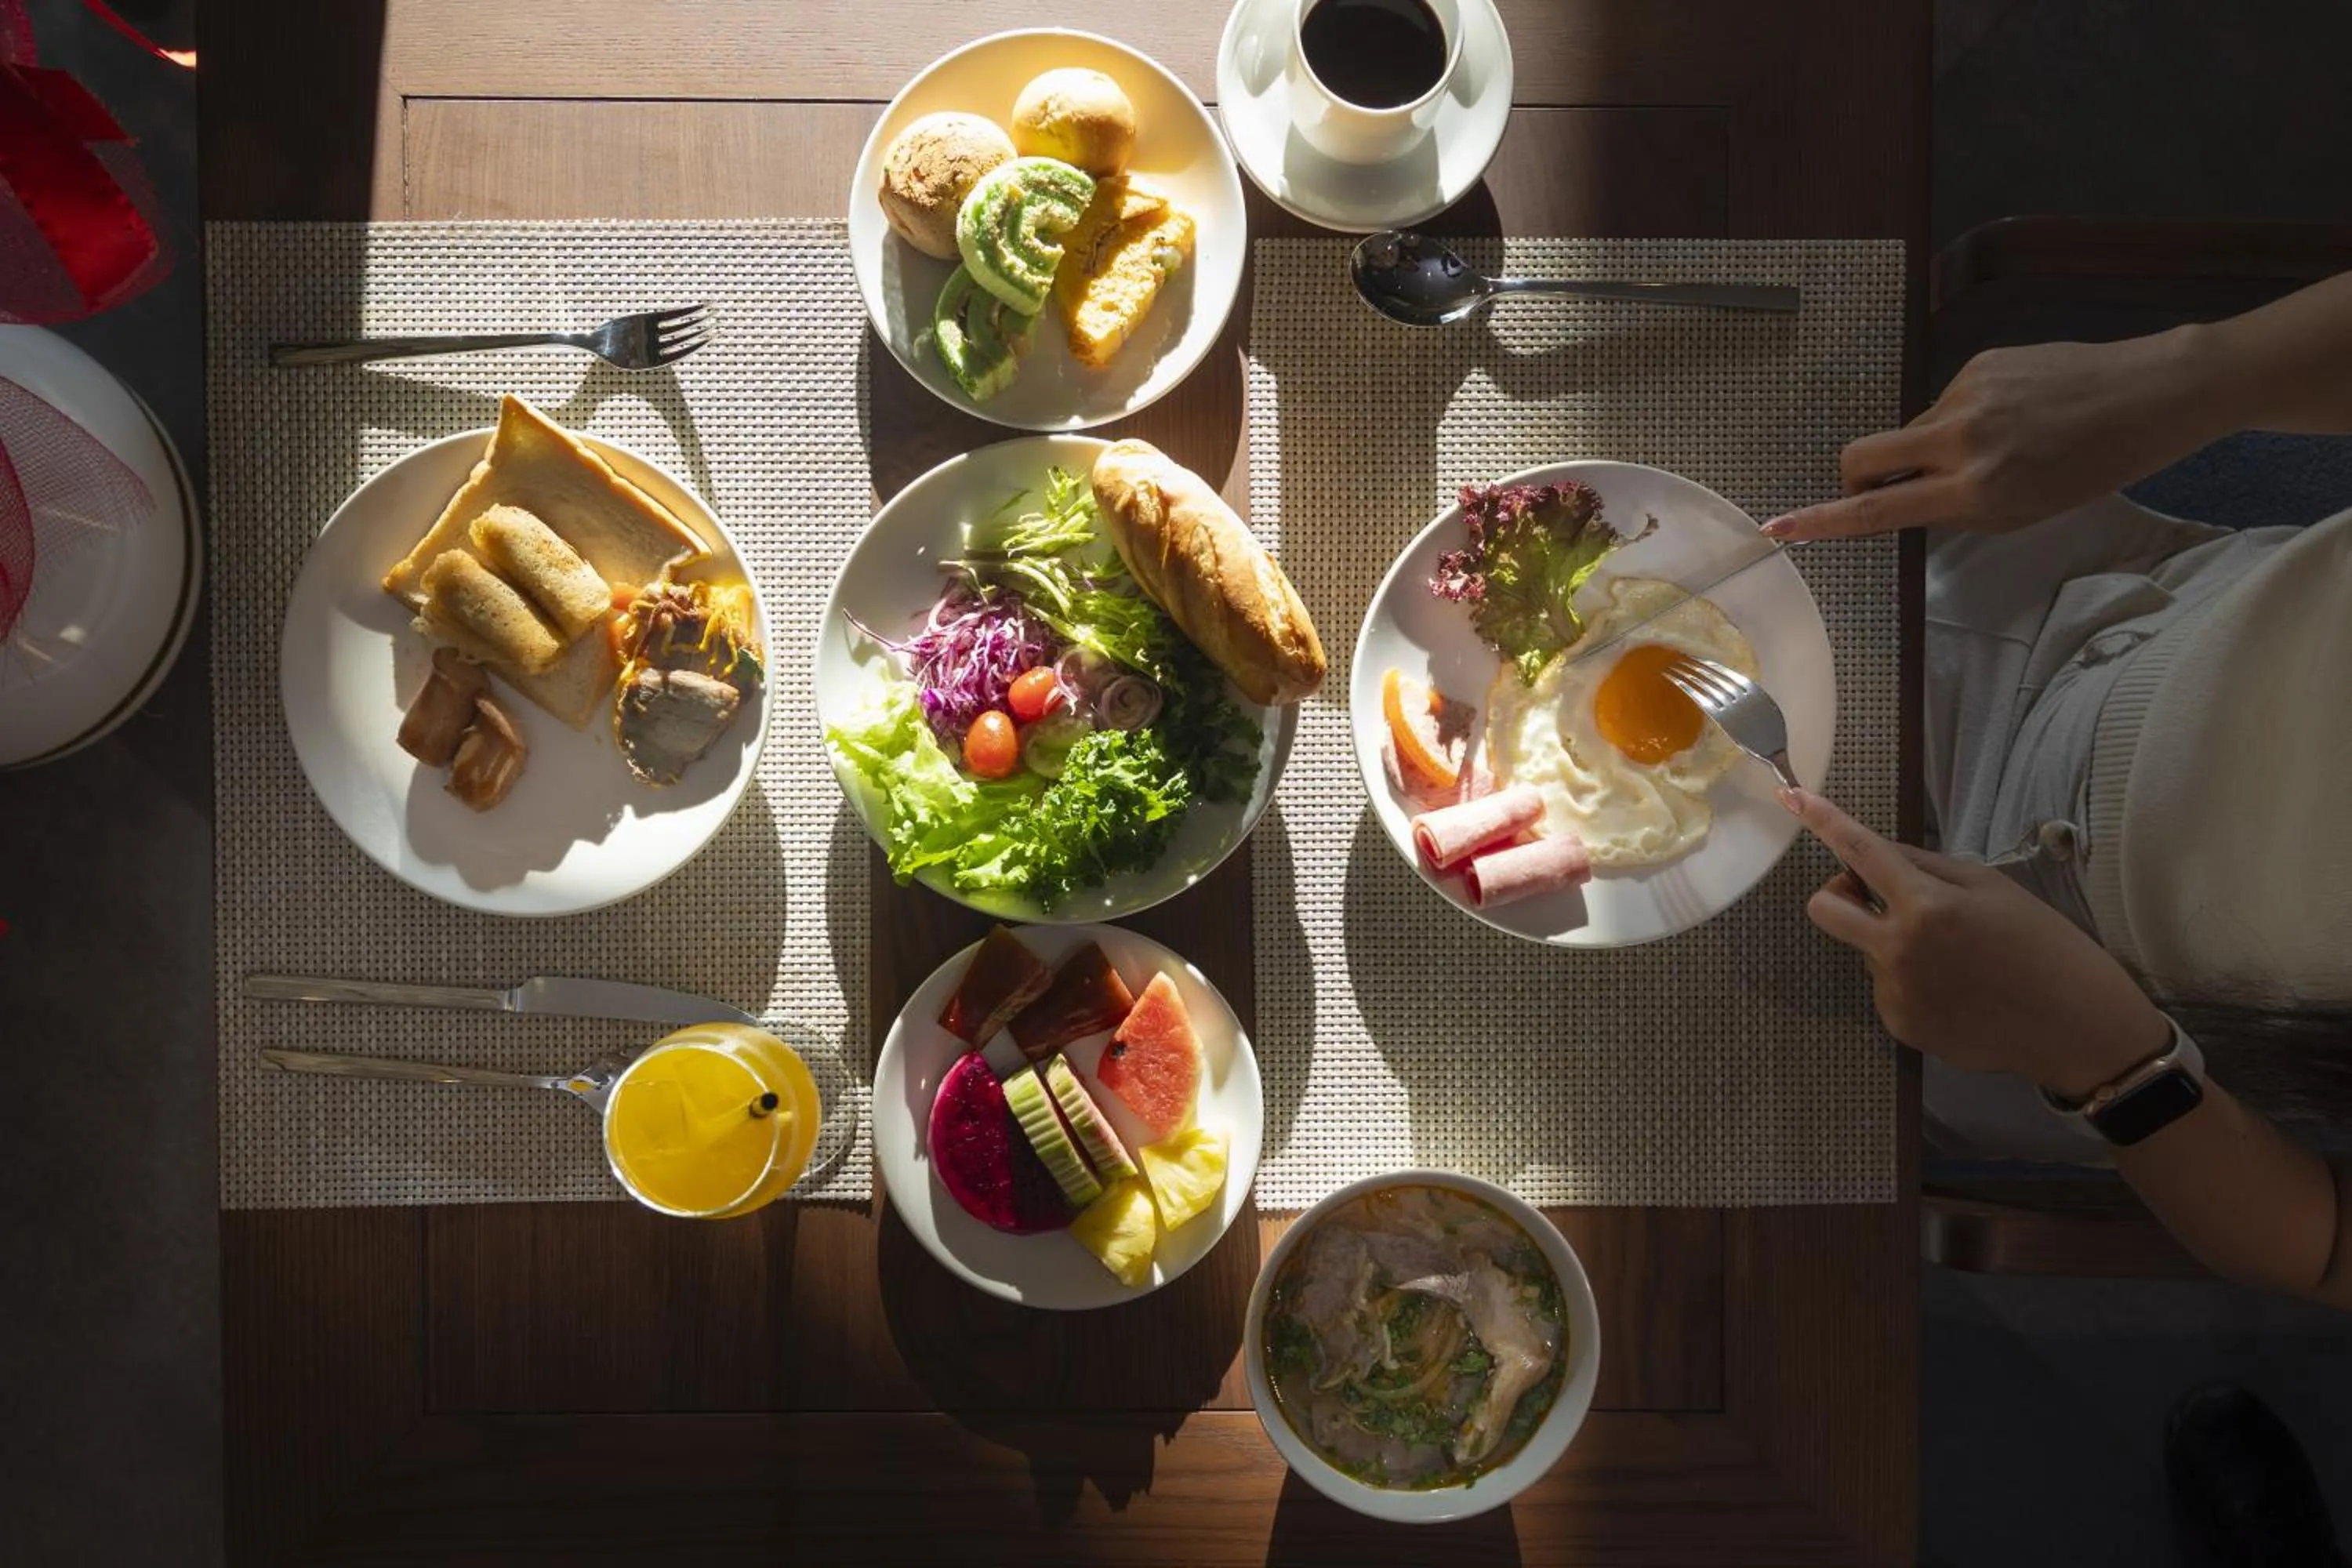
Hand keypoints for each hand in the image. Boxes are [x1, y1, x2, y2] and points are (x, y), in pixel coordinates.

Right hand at [1763, 330, 2223, 540]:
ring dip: (1931, 446)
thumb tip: (1902, 498)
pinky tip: (2014, 416)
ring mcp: (1968, 393)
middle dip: (1857, 475)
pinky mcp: (1980, 362)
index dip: (1824, 520)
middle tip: (1891, 485)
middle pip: (1863, 455)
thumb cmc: (2094, 465)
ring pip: (1910, 430)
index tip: (1780, 527)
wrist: (2152, 394)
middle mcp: (1963, 438)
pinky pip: (1944, 402)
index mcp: (1977, 488)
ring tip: (1999, 446)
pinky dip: (1963, 418)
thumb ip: (1955, 509)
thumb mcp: (2023, 512)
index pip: (1878, 507)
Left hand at [1780, 788, 2171, 1098]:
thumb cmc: (2045, 945)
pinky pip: (1887, 987)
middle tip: (1881, 896)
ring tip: (1957, 958)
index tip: (1792, 796)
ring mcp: (1894, 993)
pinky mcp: (1900, 1026)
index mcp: (1926, 905)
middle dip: (1841, 894)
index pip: (1860, 852)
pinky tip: (1958, 990)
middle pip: (1824, 910)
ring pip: (1866, 949)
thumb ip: (1926, 868)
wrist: (2077, 1026)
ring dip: (1893, 942)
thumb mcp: (1992, 888)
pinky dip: (1910, 981)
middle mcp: (1897, 950)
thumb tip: (1876, 855)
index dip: (1822, 820)